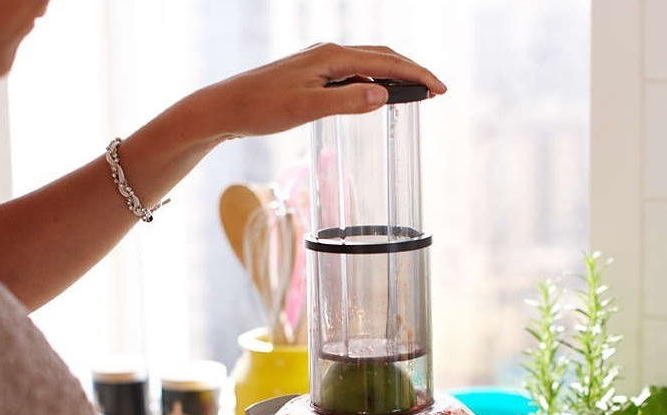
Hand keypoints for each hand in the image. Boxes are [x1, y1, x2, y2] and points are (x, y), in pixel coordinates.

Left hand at [192, 42, 446, 139]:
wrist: (227, 107)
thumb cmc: (263, 108)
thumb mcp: (308, 108)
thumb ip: (347, 101)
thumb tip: (384, 95)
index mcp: (332, 57)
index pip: (386, 63)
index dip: (416, 76)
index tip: (440, 90)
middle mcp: (328, 53)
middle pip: (382, 56)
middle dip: (412, 72)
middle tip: (435, 91)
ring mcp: (319, 62)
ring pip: (368, 63)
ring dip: (394, 75)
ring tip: (414, 93)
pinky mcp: (311, 73)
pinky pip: (352, 72)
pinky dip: (373, 80)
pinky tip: (375, 95)